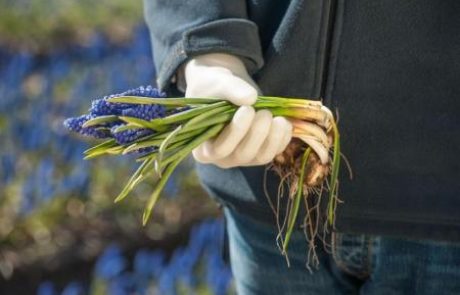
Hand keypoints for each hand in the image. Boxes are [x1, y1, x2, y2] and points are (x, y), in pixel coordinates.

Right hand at [181, 53, 292, 167]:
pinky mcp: (259, 153)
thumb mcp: (217, 83)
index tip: (248, 109)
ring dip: (273, 138)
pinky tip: (284, 122)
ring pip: (261, 157)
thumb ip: (231, 89)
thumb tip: (251, 97)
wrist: (225, 89)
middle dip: (257, 133)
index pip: (219, 149)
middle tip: (264, 112)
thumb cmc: (214, 88)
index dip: (236, 132)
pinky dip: (282, 138)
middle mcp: (223, 158)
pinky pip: (275, 152)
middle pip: (242, 155)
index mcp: (203, 147)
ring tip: (278, 118)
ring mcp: (243, 157)